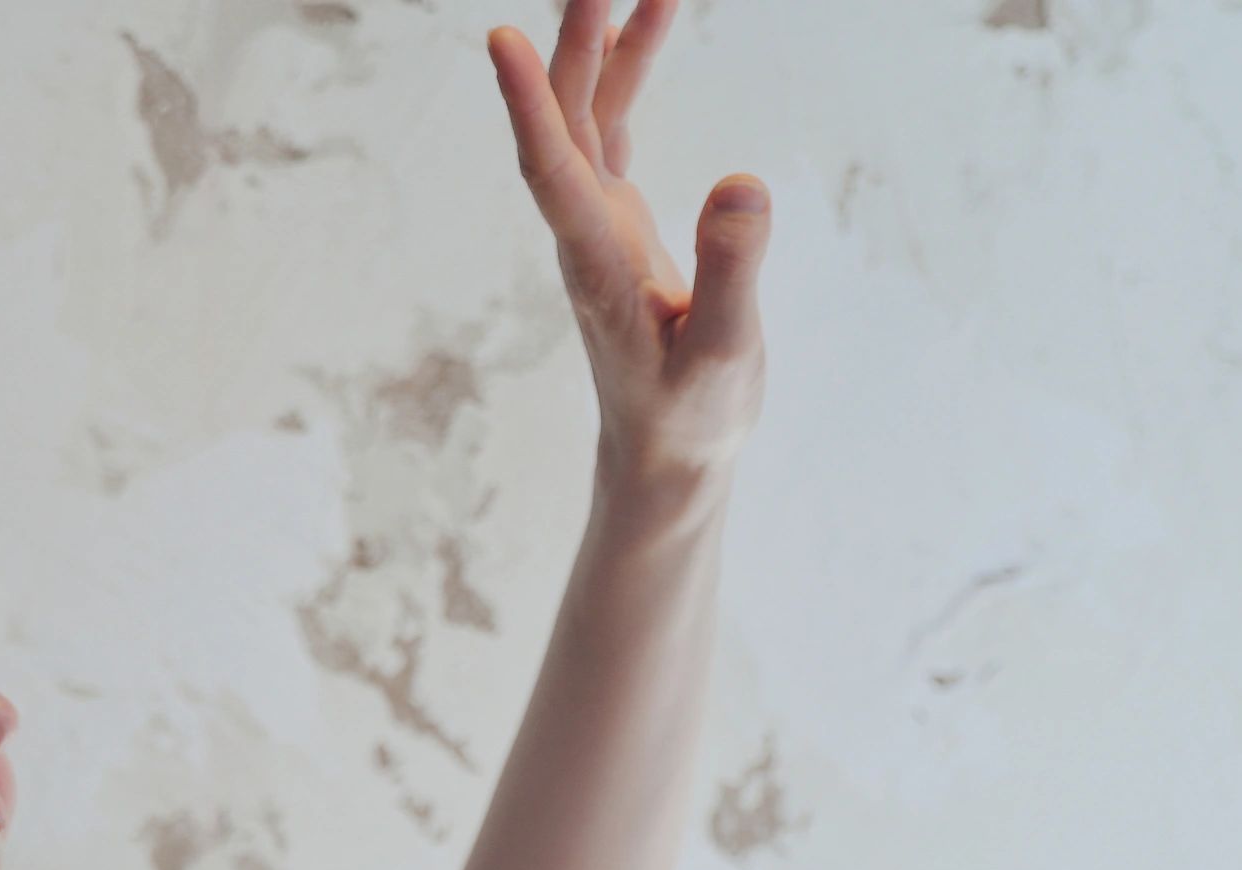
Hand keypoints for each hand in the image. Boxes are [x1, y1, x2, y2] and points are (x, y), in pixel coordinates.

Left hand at [486, 0, 770, 494]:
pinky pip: (609, 128)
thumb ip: (731, 273)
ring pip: (584, 112)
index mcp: (598, 266)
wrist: (666, 454)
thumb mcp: (724, 354)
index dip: (526, 106)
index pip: (553, 173)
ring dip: (603, 40)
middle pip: (562, 119)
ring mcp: (595, 223)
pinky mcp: (615, 221)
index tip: (500, 40)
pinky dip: (625, 71)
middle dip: (573, 38)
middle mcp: (584, 234)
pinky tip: (648, 21)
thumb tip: (741, 183)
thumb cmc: (691, 417)